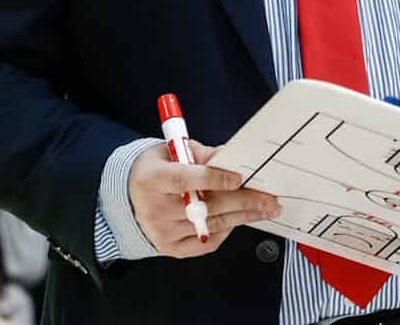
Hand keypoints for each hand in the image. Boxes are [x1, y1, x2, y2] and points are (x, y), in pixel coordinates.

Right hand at [129, 141, 280, 256]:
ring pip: (211, 225)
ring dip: (242, 216)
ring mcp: (163, 232)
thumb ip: (203, 155)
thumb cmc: (156, 170)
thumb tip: (232, 157)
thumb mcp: (173, 151)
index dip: (213, 179)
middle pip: (205, 206)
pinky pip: (206, 243)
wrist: (131, 197)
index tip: (239, 179)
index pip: (185, 180)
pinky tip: (239, 219)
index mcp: (153, 179)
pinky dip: (226, 230)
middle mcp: (155, 209)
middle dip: (242, 201)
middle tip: (268, 198)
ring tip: (264, 208)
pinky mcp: (171, 248)